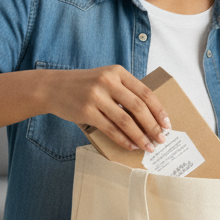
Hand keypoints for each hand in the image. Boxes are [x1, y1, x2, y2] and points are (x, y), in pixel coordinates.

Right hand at [39, 65, 168, 151]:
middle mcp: (108, 82)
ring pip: (126, 121)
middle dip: (153, 126)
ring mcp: (96, 96)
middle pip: (138, 107)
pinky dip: (123, 140)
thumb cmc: (84, 85)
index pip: (145, 92)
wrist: (52, 87)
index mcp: (117, 72)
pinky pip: (110, 129)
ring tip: (148, 147)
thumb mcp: (106, 78)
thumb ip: (125, 90)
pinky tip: (131, 146)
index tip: (167, 124)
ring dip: (140, 137)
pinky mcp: (86, 111)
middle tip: (161, 140)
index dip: (159, 110)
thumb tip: (150, 116)